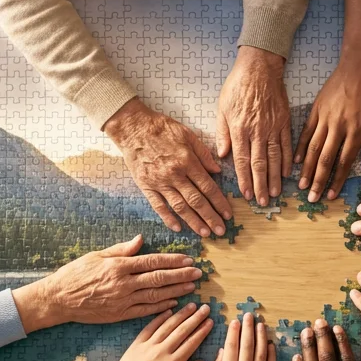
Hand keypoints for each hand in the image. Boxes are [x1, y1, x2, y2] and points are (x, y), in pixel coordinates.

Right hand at [11, 235, 201, 332]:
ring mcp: (122, 301)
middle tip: (198, 273)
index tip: (188, 259)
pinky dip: (161, 308)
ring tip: (192, 288)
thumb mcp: (97, 256)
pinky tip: (175, 304)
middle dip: (181, 275)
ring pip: (155, 296)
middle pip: (158, 279)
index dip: (172, 260)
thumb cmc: (75, 274)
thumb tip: (141, 239)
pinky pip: (145, 311)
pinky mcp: (119, 315)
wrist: (58, 299)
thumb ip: (121, 249)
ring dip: (176, 291)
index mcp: (118, 266)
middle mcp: (123, 284)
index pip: (152, 261)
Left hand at [97, 302, 212, 360]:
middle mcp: (161, 351)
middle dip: (195, 318)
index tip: (210, 322)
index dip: (202, 331)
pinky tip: (169, 311)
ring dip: (181, 314)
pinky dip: (160, 318)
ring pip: (167, 326)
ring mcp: (148, 346)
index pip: (191, 343)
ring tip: (191, 305)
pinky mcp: (136, 344)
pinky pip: (150, 327)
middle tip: (205, 308)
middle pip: (182, 331)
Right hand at [105, 98, 232, 236]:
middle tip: (220, 231)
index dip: (219, 202)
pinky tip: (177, 228)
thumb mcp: (187, 134)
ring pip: (179, 207)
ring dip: (193, 222)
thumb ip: (203, 153)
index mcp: (187, 161)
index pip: (208, 187)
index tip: (228, 214)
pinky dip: (168, 218)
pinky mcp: (146, 186)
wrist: (133, 128)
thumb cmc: (162, 128)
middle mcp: (175, 174)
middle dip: (210, 217)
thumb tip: (217, 170)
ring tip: (205, 233)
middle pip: (196, 200)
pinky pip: (158, 206)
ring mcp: (159, 182)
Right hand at [207, 313, 276, 360]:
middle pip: (247, 345)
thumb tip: (222, 351)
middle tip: (249, 315)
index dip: (233, 332)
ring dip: (261, 337)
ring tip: (261, 325)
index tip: (235, 321)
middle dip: (248, 328)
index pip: (231, 346)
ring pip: (261, 353)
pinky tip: (271, 344)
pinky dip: (272, 354)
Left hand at [217, 46, 290, 205]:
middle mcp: (257, 131)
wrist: (260, 66)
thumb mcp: (222, 107)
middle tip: (262, 202)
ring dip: (275, 178)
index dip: (244, 179)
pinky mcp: (285, 121)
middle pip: (259, 164)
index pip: (241, 160)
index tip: (246, 194)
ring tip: (275, 193)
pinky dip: (288, 160)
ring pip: (274, 158)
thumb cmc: (238, 85)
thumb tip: (222, 155)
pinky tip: (288, 173)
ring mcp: (273, 127)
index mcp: (239, 128)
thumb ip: (223, 132)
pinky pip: (287, 145)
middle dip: (260, 185)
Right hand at [297, 57, 360, 202]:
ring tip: (301, 185)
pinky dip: (299, 147)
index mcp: (356, 130)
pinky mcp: (316, 109)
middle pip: (325, 159)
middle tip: (312, 199)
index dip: (337, 180)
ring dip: (306, 169)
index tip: (331, 195)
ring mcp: (325, 117)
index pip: (344, 161)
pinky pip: (305, 132)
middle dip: (318, 180)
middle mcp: (338, 126)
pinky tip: (294, 161)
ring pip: (312, 148)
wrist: (360, 64)